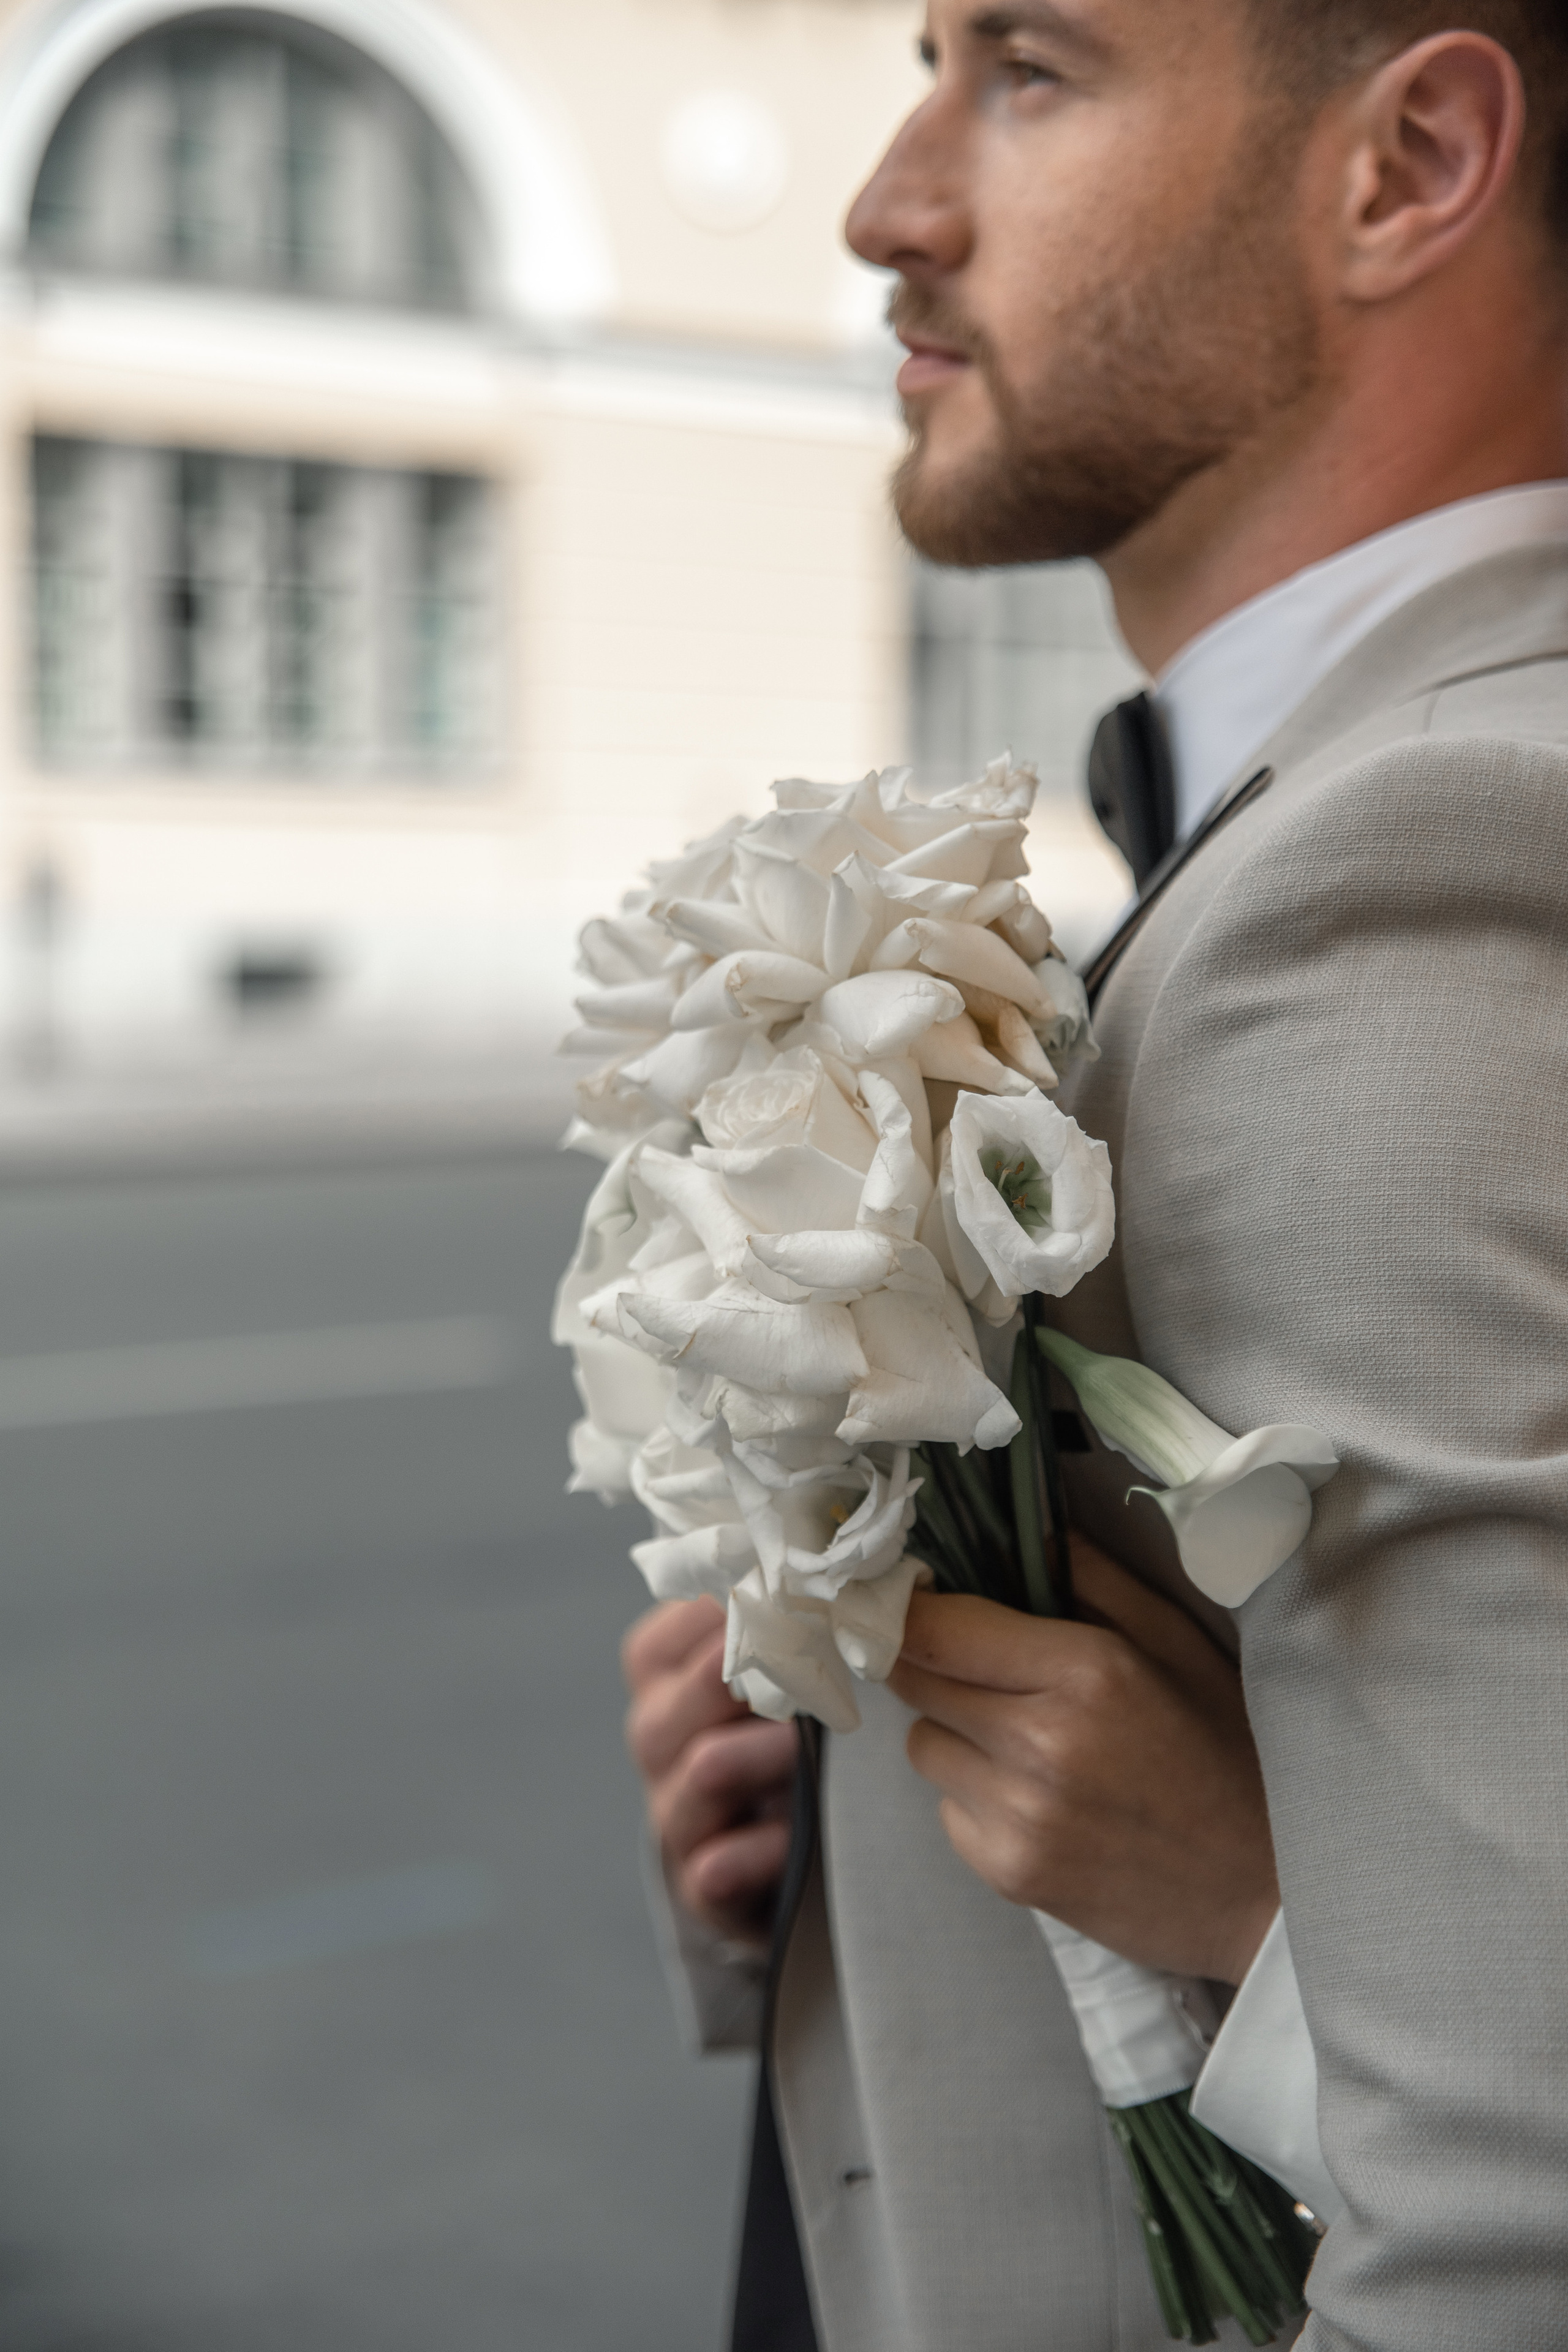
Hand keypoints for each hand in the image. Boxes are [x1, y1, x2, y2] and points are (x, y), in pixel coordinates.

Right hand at [623, 1597, 797, 1948]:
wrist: (759, 1846)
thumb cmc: (770, 1725)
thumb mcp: (761, 1666)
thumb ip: (770, 1618)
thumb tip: (826, 1567)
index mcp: (659, 1672)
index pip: (668, 1632)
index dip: (733, 1619)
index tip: (794, 1607)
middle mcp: (654, 1735)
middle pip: (688, 1695)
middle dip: (757, 1681)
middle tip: (821, 1674)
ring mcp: (672, 1811)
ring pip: (705, 1769)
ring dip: (769, 1755)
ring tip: (814, 1750)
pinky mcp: (700, 1882)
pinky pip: (718, 1863)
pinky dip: (758, 1849)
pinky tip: (789, 1838)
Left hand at [888, 1540, 1277, 1984]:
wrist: (1266, 1890)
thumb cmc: (1228, 1752)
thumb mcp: (1178, 1644)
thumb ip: (1095, 1578)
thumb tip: (1026, 1530)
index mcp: (1086, 1672)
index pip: (937, 1627)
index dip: (913, 1606)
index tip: (919, 1596)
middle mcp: (1041, 1745)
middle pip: (915, 1679)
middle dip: (934, 1661)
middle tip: (979, 1662)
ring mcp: (1020, 1818)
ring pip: (923, 1745)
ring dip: (953, 1730)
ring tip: (1022, 1738)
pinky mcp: (1010, 1874)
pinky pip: (947, 1810)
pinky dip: (974, 1796)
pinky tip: (1037, 1797)